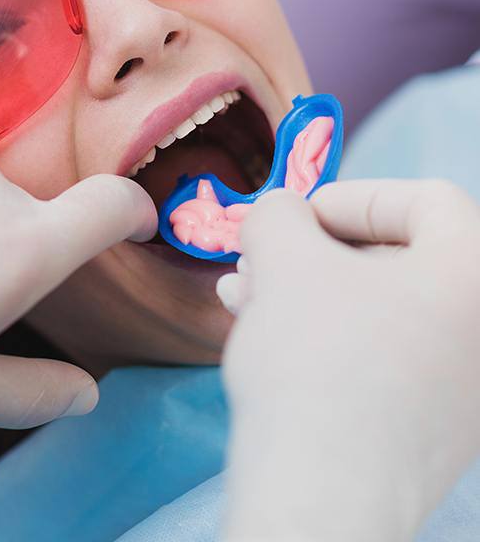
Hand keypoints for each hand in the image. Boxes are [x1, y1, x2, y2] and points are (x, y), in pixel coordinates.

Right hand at [218, 180, 479, 541]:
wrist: (322, 502)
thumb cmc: (316, 361)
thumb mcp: (283, 257)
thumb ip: (278, 212)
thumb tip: (280, 213)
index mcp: (478, 275)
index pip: (426, 201)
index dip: (352, 197)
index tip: (296, 216)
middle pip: (396, 259)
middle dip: (314, 252)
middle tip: (259, 258)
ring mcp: (467, 387)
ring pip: (379, 309)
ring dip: (308, 291)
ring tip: (243, 295)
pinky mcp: (434, 429)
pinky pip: (381, 356)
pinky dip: (326, 334)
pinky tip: (265, 334)